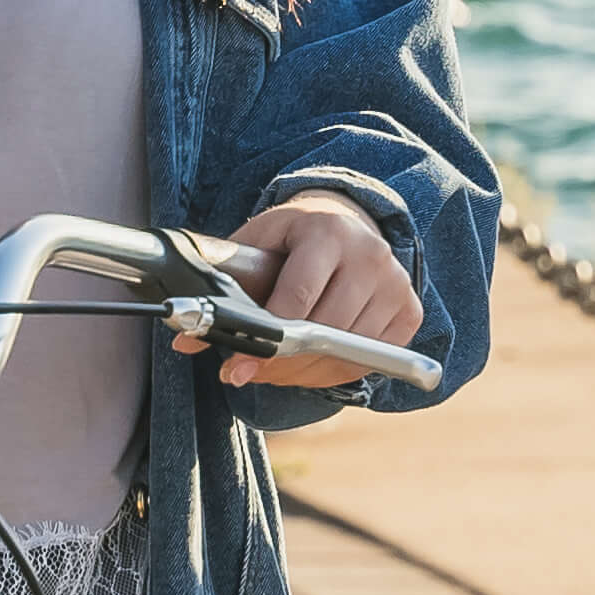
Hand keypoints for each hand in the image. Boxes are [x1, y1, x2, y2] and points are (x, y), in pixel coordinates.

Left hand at [216, 190, 426, 389]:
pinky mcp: (409, 310)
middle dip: (283, 362)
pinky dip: (336, 372)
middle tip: (250, 373)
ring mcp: (395, 283)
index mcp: (327, 231)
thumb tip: (185, 340)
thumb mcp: (256, 249)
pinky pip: (371, 360)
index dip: (266, 337)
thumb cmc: (292, 238)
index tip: (237, 365)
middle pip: (326, 329)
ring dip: (307, 373)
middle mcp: (370, 255)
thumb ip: (223, 289)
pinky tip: (310, 366)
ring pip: (350, 352)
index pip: (298, 296)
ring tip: (276, 370)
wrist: (345, 220)